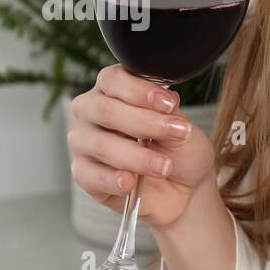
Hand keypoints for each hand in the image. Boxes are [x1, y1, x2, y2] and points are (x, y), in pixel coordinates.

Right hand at [67, 65, 215, 231]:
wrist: (185, 189)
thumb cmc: (179, 151)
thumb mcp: (182, 128)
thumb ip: (169, 112)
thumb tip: (166, 101)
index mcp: (114, 91)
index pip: (113, 80)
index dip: (139, 90)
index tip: (169, 104)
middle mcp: (92, 113)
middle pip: (103, 109)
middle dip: (143, 122)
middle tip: (175, 133)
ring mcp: (84, 143)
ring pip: (100, 144)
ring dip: (136, 156)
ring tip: (164, 166)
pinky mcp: (84, 174)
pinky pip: (90, 175)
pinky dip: (114, 179)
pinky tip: (130, 182)